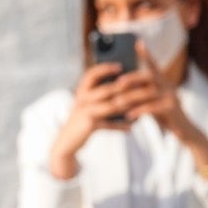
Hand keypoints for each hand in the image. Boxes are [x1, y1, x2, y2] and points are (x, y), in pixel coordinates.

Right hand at [47, 62, 130, 177]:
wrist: (67, 141)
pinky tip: (130, 127)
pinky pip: (109, 124)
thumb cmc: (81, 120)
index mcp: (81, 91)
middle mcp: (81, 99)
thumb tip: (123, 85)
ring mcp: (85, 112)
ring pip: (110, 106)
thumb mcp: (87, 105)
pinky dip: (120, 126)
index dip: (105, 68)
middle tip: (139, 85)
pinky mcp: (89, 125)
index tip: (119, 66)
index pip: (91, 74)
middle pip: (105, 90)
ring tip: (140, 105)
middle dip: (124, 87)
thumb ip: (100, 95)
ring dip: (127, 106)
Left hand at [121, 41, 207, 173]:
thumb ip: (140, 90)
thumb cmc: (161, 113)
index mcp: (162, 81)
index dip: (146, 54)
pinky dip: (139, 110)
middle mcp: (168, 85)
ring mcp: (171, 96)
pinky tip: (129, 115)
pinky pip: (153, 107)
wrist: (182, 130)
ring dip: (131, 97)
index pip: (154, 65)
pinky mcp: (172, 109)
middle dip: (132, 78)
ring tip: (117, 102)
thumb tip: (119, 84)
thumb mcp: (151, 99)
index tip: (138, 42)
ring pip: (149, 92)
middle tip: (118, 83)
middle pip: (149, 76)